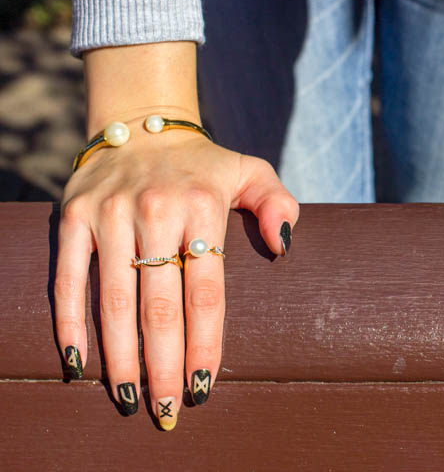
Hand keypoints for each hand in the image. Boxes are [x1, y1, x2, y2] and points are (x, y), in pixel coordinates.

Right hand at [55, 117, 297, 429]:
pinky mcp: (74, 218)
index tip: (204, 385)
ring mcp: (110, 215)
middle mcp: (155, 212)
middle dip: (164, 364)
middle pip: (160, 306)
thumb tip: (284, 245)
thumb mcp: (251, 171)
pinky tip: (79, 363)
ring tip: (129, 397)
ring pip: (113, 300)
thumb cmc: (203, 166)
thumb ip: (277, 204)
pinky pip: (68, 279)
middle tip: (167, 408)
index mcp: (202, 206)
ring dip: (120, 355)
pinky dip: (70, 322)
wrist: (142, 126)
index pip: (207, 292)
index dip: (205, 344)